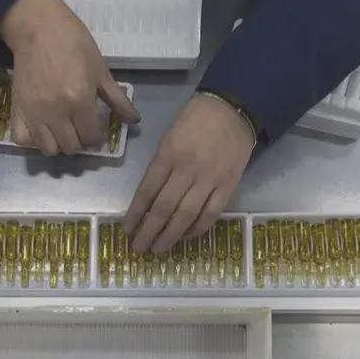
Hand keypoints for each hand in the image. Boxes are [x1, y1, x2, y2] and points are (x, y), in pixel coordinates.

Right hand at [0, 0, 138, 155]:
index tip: (99, 130)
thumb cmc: (74, 42)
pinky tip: (43, 130)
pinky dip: (34, 141)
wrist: (38, 27)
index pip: (92, 137)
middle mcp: (56, 111)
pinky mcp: (17, 108)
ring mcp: (34, 112)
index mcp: (80, 100)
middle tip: (83, 128)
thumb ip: (117, 99)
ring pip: (49, 149)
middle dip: (81, 141)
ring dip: (60, 144)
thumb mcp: (100, 70)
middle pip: (71, 147)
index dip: (99, 137)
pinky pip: (22, 139)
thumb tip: (134, 120)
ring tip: (64, 131)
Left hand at [124, 95, 254, 251]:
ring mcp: (210, 179)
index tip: (127, 230)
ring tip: (157, 249)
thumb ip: (160, 166)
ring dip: (169, 236)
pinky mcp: (228, 186)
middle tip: (138, 248)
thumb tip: (150, 197)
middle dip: (148, 232)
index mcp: (168, 154)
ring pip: (185, 216)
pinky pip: (210, 214)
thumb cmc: (195, 119)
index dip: (135, 214)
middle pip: (163, 208)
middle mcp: (187, 170)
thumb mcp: (169, 136)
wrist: (233, 109)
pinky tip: (185, 237)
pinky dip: (196, 229)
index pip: (147, 191)